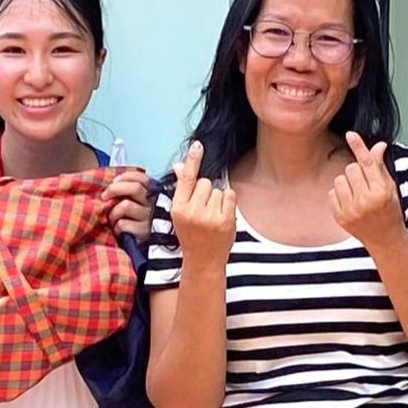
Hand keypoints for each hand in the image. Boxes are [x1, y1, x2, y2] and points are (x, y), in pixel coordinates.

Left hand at [103, 167, 151, 241]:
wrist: (148, 246)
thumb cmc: (136, 222)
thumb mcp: (136, 205)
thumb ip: (127, 193)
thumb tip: (109, 184)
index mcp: (151, 195)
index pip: (143, 178)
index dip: (126, 177)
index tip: (113, 181)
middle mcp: (152, 204)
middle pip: (135, 188)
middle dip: (114, 189)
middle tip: (104, 196)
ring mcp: (149, 218)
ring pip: (125, 205)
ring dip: (113, 213)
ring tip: (112, 220)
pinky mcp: (143, 232)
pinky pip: (122, 224)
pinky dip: (116, 228)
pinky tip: (118, 231)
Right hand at [167, 142, 235, 267]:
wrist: (203, 261)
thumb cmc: (192, 235)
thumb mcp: (180, 213)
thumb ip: (182, 189)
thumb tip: (179, 165)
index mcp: (178, 208)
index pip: (186, 179)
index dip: (192, 160)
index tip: (198, 145)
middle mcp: (192, 211)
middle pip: (205, 182)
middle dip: (206, 192)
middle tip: (203, 209)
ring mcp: (209, 216)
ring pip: (218, 190)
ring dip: (218, 199)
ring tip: (212, 216)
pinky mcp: (225, 220)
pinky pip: (230, 196)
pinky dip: (228, 202)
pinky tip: (222, 215)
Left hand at [329, 131, 406, 248]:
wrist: (385, 239)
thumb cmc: (390, 211)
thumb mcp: (391, 187)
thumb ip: (380, 167)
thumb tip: (378, 146)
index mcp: (381, 192)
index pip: (367, 164)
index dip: (359, 147)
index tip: (351, 134)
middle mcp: (365, 201)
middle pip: (351, 169)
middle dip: (357, 172)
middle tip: (365, 184)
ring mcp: (351, 210)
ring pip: (339, 180)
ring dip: (347, 183)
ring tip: (357, 194)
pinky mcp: (339, 217)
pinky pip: (331, 193)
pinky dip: (339, 195)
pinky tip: (350, 203)